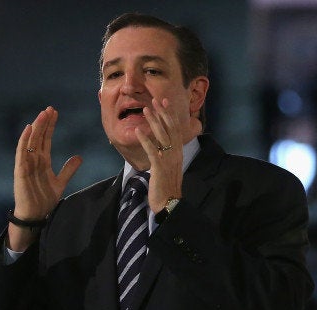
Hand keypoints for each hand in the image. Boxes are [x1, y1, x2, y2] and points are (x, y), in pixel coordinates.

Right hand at [8, 106, 81, 250]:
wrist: (36, 214)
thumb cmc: (44, 199)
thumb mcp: (60, 181)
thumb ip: (69, 169)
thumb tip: (79, 156)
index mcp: (42, 161)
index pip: (46, 139)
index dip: (50, 126)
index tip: (55, 113)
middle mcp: (33, 159)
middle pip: (38, 136)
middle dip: (44, 122)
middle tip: (50, 108)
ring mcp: (26, 164)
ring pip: (30, 141)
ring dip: (35, 127)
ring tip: (42, 114)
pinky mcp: (20, 170)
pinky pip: (21, 152)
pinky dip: (23, 140)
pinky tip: (28, 129)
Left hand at [135, 98, 186, 212]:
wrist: (170, 203)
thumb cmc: (168, 186)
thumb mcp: (169, 167)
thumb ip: (167, 154)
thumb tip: (162, 145)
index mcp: (178, 152)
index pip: (176, 129)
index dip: (170, 115)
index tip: (165, 102)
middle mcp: (176, 153)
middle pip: (170, 129)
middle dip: (163, 113)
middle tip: (156, 100)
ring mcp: (169, 159)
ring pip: (162, 136)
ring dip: (153, 121)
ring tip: (145, 109)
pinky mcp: (160, 167)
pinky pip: (152, 150)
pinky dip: (145, 140)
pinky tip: (138, 131)